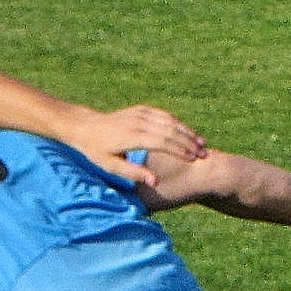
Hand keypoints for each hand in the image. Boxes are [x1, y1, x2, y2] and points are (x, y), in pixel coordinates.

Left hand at [69, 106, 207, 184]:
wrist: (86, 126)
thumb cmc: (97, 151)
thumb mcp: (111, 166)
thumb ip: (133, 173)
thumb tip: (154, 182)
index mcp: (131, 136)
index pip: (162, 142)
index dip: (179, 150)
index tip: (193, 159)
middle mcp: (138, 121)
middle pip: (170, 130)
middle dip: (188, 142)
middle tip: (204, 154)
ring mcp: (140, 113)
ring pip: (170, 121)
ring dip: (187, 132)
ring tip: (202, 144)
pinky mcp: (141, 109)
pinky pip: (164, 115)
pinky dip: (178, 123)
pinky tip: (188, 133)